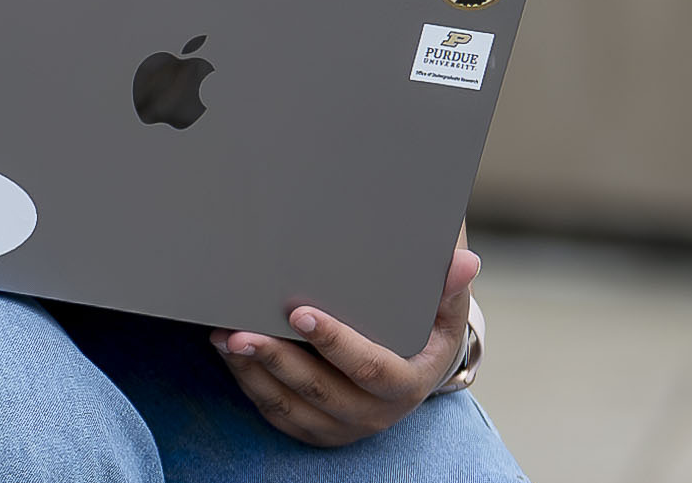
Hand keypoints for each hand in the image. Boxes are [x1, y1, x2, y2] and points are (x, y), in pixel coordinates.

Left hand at [213, 244, 476, 447]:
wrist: (409, 372)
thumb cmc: (422, 330)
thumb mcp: (443, 311)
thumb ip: (448, 286)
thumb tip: (467, 261)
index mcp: (409, 382)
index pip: (370, 367)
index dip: (334, 342)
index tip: (298, 313)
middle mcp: (375, 413)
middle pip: (318, 389)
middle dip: (276, 358)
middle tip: (240, 330)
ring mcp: (341, 426)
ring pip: (289, 404)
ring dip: (252, 371)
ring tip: (224, 336)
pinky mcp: (314, 429)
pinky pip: (275, 412)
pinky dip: (248, 383)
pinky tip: (229, 353)